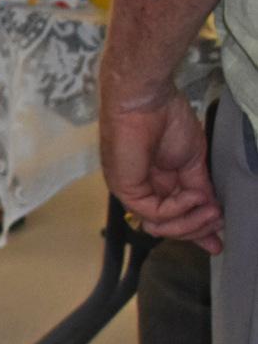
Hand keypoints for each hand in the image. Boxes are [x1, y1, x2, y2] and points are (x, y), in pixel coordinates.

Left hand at [100, 88, 221, 252]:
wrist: (148, 100)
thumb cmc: (167, 120)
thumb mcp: (192, 161)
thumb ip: (198, 189)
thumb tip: (211, 212)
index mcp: (156, 182)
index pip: (173, 217)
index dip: (195, 231)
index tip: (217, 243)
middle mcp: (141, 189)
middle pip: (167, 226)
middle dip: (196, 229)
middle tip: (218, 220)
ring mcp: (131, 189)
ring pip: (159, 225)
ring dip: (191, 222)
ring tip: (212, 211)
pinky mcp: (124, 187)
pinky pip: (154, 212)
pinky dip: (179, 209)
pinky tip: (194, 196)